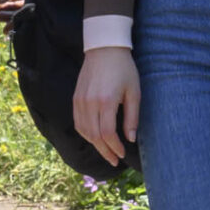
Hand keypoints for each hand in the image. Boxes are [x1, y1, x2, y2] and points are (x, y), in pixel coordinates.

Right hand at [73, 46, 140, 166]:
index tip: (123, 154)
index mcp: (106, 101)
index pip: (108, 133)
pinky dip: (85, 133)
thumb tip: (130, 139)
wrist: (104, 49)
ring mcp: (80, 101)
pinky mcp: (75, 98)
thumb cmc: (124, 69)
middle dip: (105, 151)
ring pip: (84, 131)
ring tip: (106, 152)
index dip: (115, 147)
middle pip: (94, 136)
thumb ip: (132, 117)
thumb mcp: (134, 92)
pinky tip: (94, 138)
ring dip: (95, 145)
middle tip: (114, 161)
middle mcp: (90, 103)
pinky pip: (78, 122)